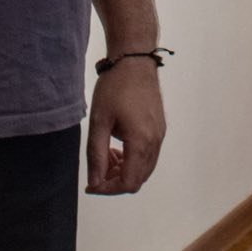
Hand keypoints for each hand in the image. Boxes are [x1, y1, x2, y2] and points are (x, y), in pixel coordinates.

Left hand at [87, 57, 165, 194]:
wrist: (135, 61)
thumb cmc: (115, 87)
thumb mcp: (99, 121)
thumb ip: (96, 154)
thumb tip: (95, 182)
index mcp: (141, 142)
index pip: (128, 182)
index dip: (108, 189)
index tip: (91, 184)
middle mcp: (155, 142)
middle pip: (138, 179)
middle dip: (115, 181)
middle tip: (97, 168)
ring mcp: (160, 135)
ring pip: (144, 169)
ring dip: (124, 170)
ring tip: (105, 155)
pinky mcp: (159, 128)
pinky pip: (148, 155)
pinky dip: (132, 159)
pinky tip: (117, 146)